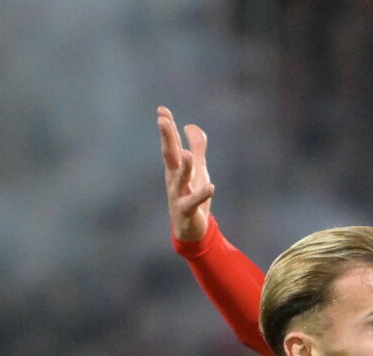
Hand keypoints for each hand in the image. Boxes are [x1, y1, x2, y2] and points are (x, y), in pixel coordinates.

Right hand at [157, 106, 216, 244]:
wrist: (190, 230)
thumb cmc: (191, 196)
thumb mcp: (198, 169)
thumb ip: (197, 147)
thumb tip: (192, 126)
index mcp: (176, 167)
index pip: (170, 143)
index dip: (167, 127)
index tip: (161, 109)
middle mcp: (174, 179)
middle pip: (170, 155)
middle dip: (167, 138)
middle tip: (162, 121)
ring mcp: (179, 195)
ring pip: (180, 179)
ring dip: (184, 167)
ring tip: (187, 154)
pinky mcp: (187, 211)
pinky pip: (194, 202)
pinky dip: (201, 195)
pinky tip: (210, 187)